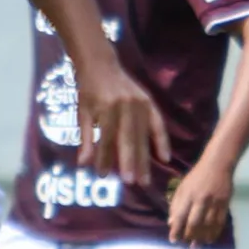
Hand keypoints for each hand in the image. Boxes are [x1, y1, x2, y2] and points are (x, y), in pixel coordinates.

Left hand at [77, 59, 170, 186]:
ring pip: (143, 135)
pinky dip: (162, 141)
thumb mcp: (83, 114)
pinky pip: (158, 124)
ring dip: (145, 158)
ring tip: (144, 179)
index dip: (105, 157)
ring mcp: (140, 103)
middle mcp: (125, 106)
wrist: (101, 65)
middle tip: (131, 183)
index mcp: (106, 108)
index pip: (107, 138)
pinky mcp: (149, 102)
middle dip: (130, 162)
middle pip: (128, 139)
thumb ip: (86, 139)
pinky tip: (164, 158)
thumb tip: (84, 164)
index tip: (103, 175)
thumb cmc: (89, 92)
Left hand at [167, 158, 235, 245]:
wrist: (218, 165)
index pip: (180, 215)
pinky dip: (214, 233)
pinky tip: (209, 239)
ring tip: (197, 246)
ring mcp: (215, 202)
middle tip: (186, 245)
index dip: (176, 230)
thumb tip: (170, 223)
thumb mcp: (182, 187)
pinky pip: (220, 222)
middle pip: (194, 223)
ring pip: (208, 225)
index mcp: (188, 194)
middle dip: (189, 236)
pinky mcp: (225, 204)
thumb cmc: (197, 176)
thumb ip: (175, 204)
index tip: (173, 240)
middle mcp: (201, 200)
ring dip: (202, 238)